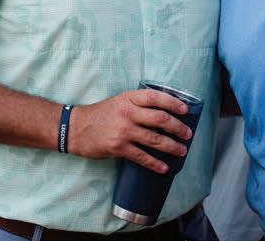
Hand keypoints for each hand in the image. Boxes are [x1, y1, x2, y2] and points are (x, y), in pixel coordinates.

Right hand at [68, 89, 191, 172]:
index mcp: (129, 98)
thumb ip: (138, 103)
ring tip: (182, 150)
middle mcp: (128, 113)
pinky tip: (164, 167)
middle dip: (178, 127)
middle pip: (160, 119)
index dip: (174, 102)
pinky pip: (142, 156)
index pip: (156, 97)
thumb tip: (164, 112)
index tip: (186, 109)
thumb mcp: (120, 100)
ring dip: (171, 146)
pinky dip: (155, 163)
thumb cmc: (101, 114)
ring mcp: (124, 131)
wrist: (76, 128)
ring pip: (154, 139)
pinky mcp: (118, 148)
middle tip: (188, 133)